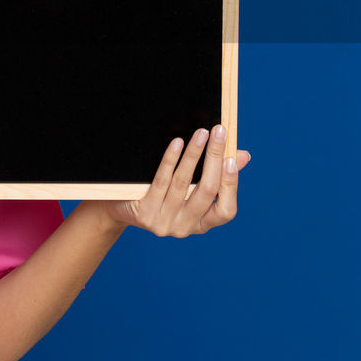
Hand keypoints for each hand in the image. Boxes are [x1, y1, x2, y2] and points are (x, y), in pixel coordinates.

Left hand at [102, 124, 250, 236]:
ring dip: (194, 155)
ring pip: (184, 184)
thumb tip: (241, 156)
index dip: (230, 185)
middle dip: (214, 158)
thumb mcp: (188, 188)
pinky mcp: (145, 213)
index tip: (232, 158)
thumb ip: (215, 175)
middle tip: (218, 133)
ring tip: (200, 133)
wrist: (119, 208)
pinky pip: (161, 181)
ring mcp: (164, 222)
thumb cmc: (160, 195)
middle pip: (206, 192)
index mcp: (201, 224)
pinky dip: (170, 160)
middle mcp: (185, 228)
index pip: (226, 211)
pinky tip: (177, 143)